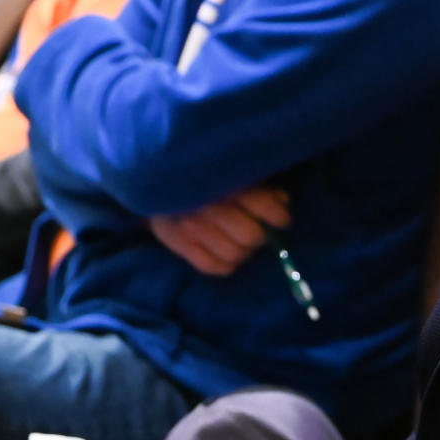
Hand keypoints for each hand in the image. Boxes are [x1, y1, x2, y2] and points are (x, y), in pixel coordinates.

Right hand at [149, 187, 290, 275]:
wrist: (156, 182)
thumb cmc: (205, 177)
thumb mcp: (234, 172)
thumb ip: (260, 186)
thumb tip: (282, 202)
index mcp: (228, 183)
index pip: (264, 206)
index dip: (279, 216)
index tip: (281, 219)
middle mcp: (211, 207)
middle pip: (251, 236)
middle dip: (261, 236)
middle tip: (259, 232)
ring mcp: (194, 228)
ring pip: (234, 255)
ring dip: (244, 252)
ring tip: (242, 243)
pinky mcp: (181, 244)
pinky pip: (213, 267)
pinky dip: (227, 264)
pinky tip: (228, 253)